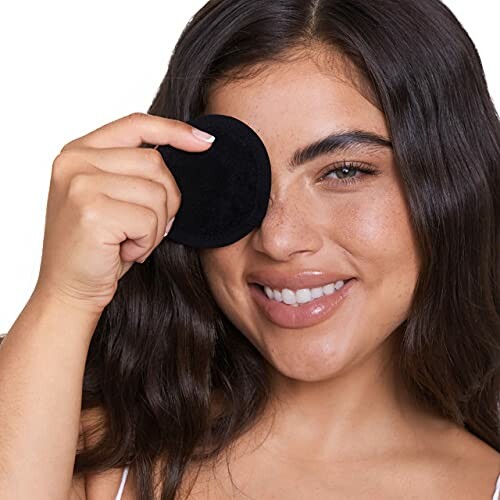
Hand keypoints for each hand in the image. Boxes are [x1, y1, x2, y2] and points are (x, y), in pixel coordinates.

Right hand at [34, 112, 213, 314]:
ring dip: (155, 226)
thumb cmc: (98, 248)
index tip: (205, 142)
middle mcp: (74, 162)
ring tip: (129, 240)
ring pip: (157, 193)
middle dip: (166, 201)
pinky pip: (150, 220)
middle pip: (156, 163)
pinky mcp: (92, 211)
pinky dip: (147, 242)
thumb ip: (133, 170)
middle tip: (144, 228)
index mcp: (78, 152)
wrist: (69, 290)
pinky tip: (125, 251)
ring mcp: (80, 184)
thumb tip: (188, 149)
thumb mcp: (112, 198)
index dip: (174, 130)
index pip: (136, 124)